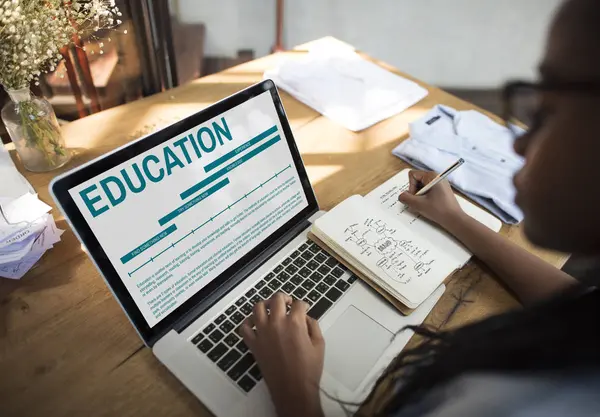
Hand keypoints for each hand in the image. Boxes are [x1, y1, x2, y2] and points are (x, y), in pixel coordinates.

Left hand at [240, 293, 324, 416]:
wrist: (293, 389)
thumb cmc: (308, 369)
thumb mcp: (319, 344)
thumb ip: (313, 326)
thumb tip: (306, 318)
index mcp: (295, 323)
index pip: (298, 304)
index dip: (303, 304)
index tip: (304, 308)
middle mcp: (276, 324)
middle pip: (277, 299)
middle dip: (284, 298)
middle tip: (288, 302)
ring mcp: (262, 333)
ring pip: (257, 307)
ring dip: (265, 304)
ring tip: (271, 308)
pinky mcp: (253, 344)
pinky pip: (244, 327)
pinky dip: (248, 322)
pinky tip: (255, 322)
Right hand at [398, 170, 464, 227]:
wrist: (454, 219)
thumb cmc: (438, 210)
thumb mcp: (418, 204)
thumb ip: (406, 198)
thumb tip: (401, 196)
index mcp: (432, 176)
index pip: (412, 175)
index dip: (411, 186)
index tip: (417, 197)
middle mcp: (436, 176)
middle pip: (417, 179)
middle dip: (415, 191)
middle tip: (421, 201)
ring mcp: (440, 183)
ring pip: (421, 186)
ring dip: (420, 195)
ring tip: (425, 204)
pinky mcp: (442, 189)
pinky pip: (428, 189)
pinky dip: (425, 197)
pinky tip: (430, 205)